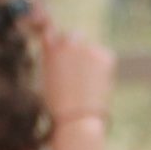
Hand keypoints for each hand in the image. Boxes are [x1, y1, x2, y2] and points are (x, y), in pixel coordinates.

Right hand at [35, 18, 114, 134]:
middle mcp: (68, 42)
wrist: (76, 117)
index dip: (57, 42)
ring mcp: (88, 47)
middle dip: (74, 48)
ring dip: (88, 59)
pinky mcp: (105, 55)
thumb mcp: (45, 78)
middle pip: (73, 37)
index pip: (51, 32)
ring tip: (85, 83)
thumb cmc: (57, 106)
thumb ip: (52, 59)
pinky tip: (96, 83)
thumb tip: (62, 52)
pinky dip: (101, 67)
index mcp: (50, 48)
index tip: (59, 49)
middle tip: (76, 71)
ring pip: (90, 49)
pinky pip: (103, 57)